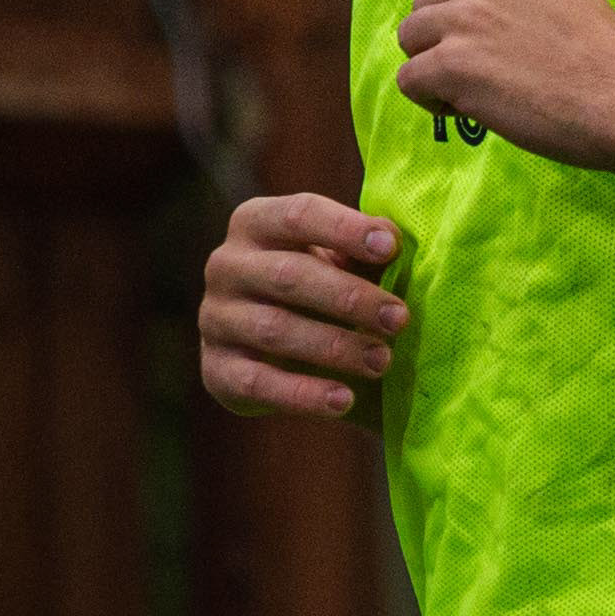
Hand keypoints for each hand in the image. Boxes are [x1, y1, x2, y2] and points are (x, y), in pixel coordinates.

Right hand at [198, 192, 406, 423]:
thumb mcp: (337, 257)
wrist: (268, 343)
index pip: (299, 215)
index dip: (345, 229)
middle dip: (351, 297)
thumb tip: (391, 243)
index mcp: (256, 222)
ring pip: (275, 329)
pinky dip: (303, 394)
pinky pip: (257, 382)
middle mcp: (226, 265)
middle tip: (399, 319)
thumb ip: (362, 248)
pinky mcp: (216, 368)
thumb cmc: (316, 283)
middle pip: (289, 275)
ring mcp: (215, 317)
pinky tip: (343, 400)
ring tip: (381, 361)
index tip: (391, 248)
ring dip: (335, 347)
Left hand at [394, 0, 614, 170]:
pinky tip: (468, 108)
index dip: (463, 7)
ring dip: (435, 66)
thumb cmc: (604, 53)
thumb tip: (473, 5)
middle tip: (491, 69)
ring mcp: (463, 17)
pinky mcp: (451, 64)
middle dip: (447, 38)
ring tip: (479, 89)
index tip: (493, 34)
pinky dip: (431, 100)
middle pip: (425, 5)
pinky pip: (409, 80)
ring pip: (410, 39)